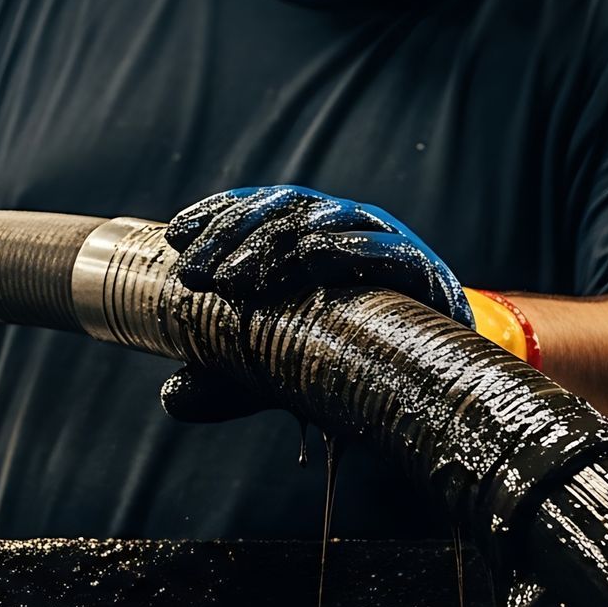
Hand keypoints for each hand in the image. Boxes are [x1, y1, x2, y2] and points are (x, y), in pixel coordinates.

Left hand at [158, 184, 471, 422]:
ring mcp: (384, 241)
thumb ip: (229, 377)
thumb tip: (170, 398)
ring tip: (236, 280)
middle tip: (196, 277)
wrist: (437, 379)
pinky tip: (312, 257)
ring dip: (277, 245)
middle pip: (283, 210)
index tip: (173, 238)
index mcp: (310, 236)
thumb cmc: (352, 357)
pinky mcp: (421, 269)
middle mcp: (345, 227)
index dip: (216, 215)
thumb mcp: (278, 367)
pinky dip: (348, 248)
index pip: (258, 208)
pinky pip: (384, 249)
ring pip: (326, 221)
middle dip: (232, 237)